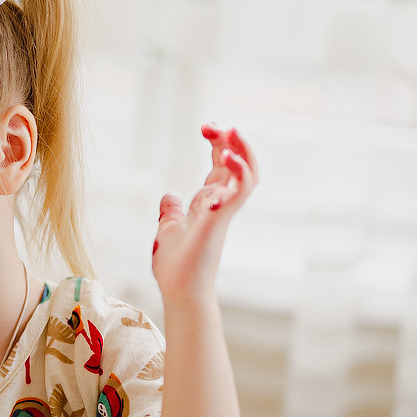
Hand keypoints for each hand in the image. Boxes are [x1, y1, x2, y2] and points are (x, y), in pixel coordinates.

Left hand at [152, 125, 257, 307]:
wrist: (180, 291)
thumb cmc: (176, 267)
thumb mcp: (168, 230)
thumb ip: (172, 211)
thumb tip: (170, 195)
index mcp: (209, 204)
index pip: (221, 166)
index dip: (219, 144)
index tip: (207, 127)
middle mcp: (221, 205)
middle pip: (237, 164)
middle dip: (231, 140)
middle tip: (212, 124)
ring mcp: (224, 212)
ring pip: (248, 176)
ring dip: (243, 152)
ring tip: (231, 131)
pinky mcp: (221, 220)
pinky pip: (239, 193)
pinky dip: (237, 173)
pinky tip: (227, 156)